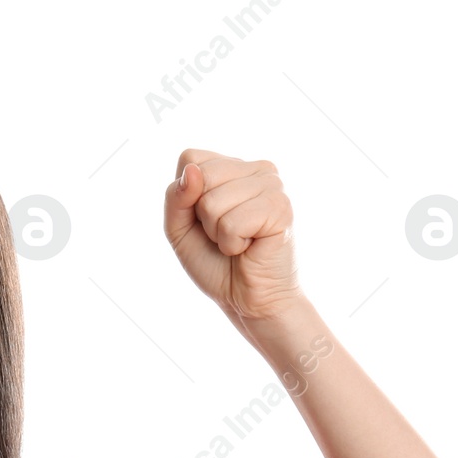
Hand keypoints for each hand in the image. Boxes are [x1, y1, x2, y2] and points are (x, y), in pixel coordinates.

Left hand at [163, 148, 302, 321]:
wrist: (248, 298)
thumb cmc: (215, 262)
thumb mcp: (179, 228)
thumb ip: (176, 197)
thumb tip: (193, 172)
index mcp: (233, 166)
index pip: (190, 159)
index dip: (186, 195)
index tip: (204, 219)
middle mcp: (258, 168)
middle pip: (201, 177)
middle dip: (202, 216)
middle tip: (224, 233)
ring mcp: (273, 185)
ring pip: (213, 202)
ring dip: (217, 234)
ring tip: (239, 241)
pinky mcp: (281, 208)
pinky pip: (233, 223)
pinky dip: (232, 244)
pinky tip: (250, 247)